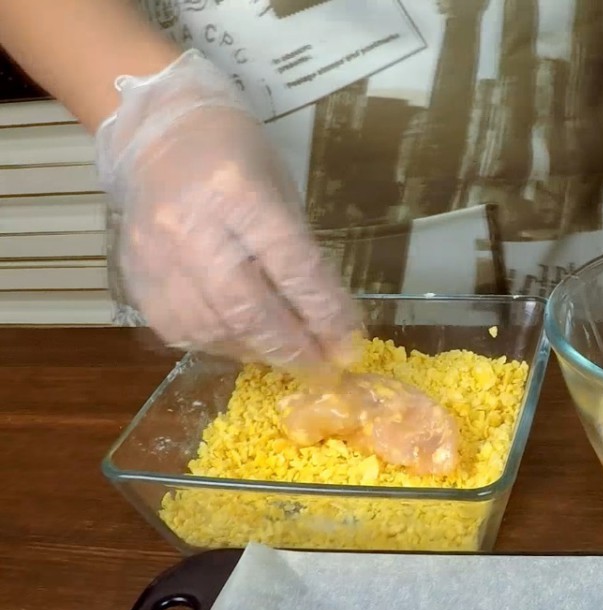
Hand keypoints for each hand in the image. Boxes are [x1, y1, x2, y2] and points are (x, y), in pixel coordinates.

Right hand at [95, 50, 360, 371]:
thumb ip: (300, 252)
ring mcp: (156, 254)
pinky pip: (177, 329)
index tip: (349, 345)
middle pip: (246, 308)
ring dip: (257, 351)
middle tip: (323, 368)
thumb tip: (330, 320)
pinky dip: (216, 345)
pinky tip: (242, 343)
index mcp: (237, 193)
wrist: (157, 130)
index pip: (290, 267)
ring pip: (211, 327)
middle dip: (291, 348)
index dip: (324, 314)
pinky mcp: (135, 275)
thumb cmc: (234, 155)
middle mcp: (190, 226)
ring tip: (287, 356)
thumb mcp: (280, 188)